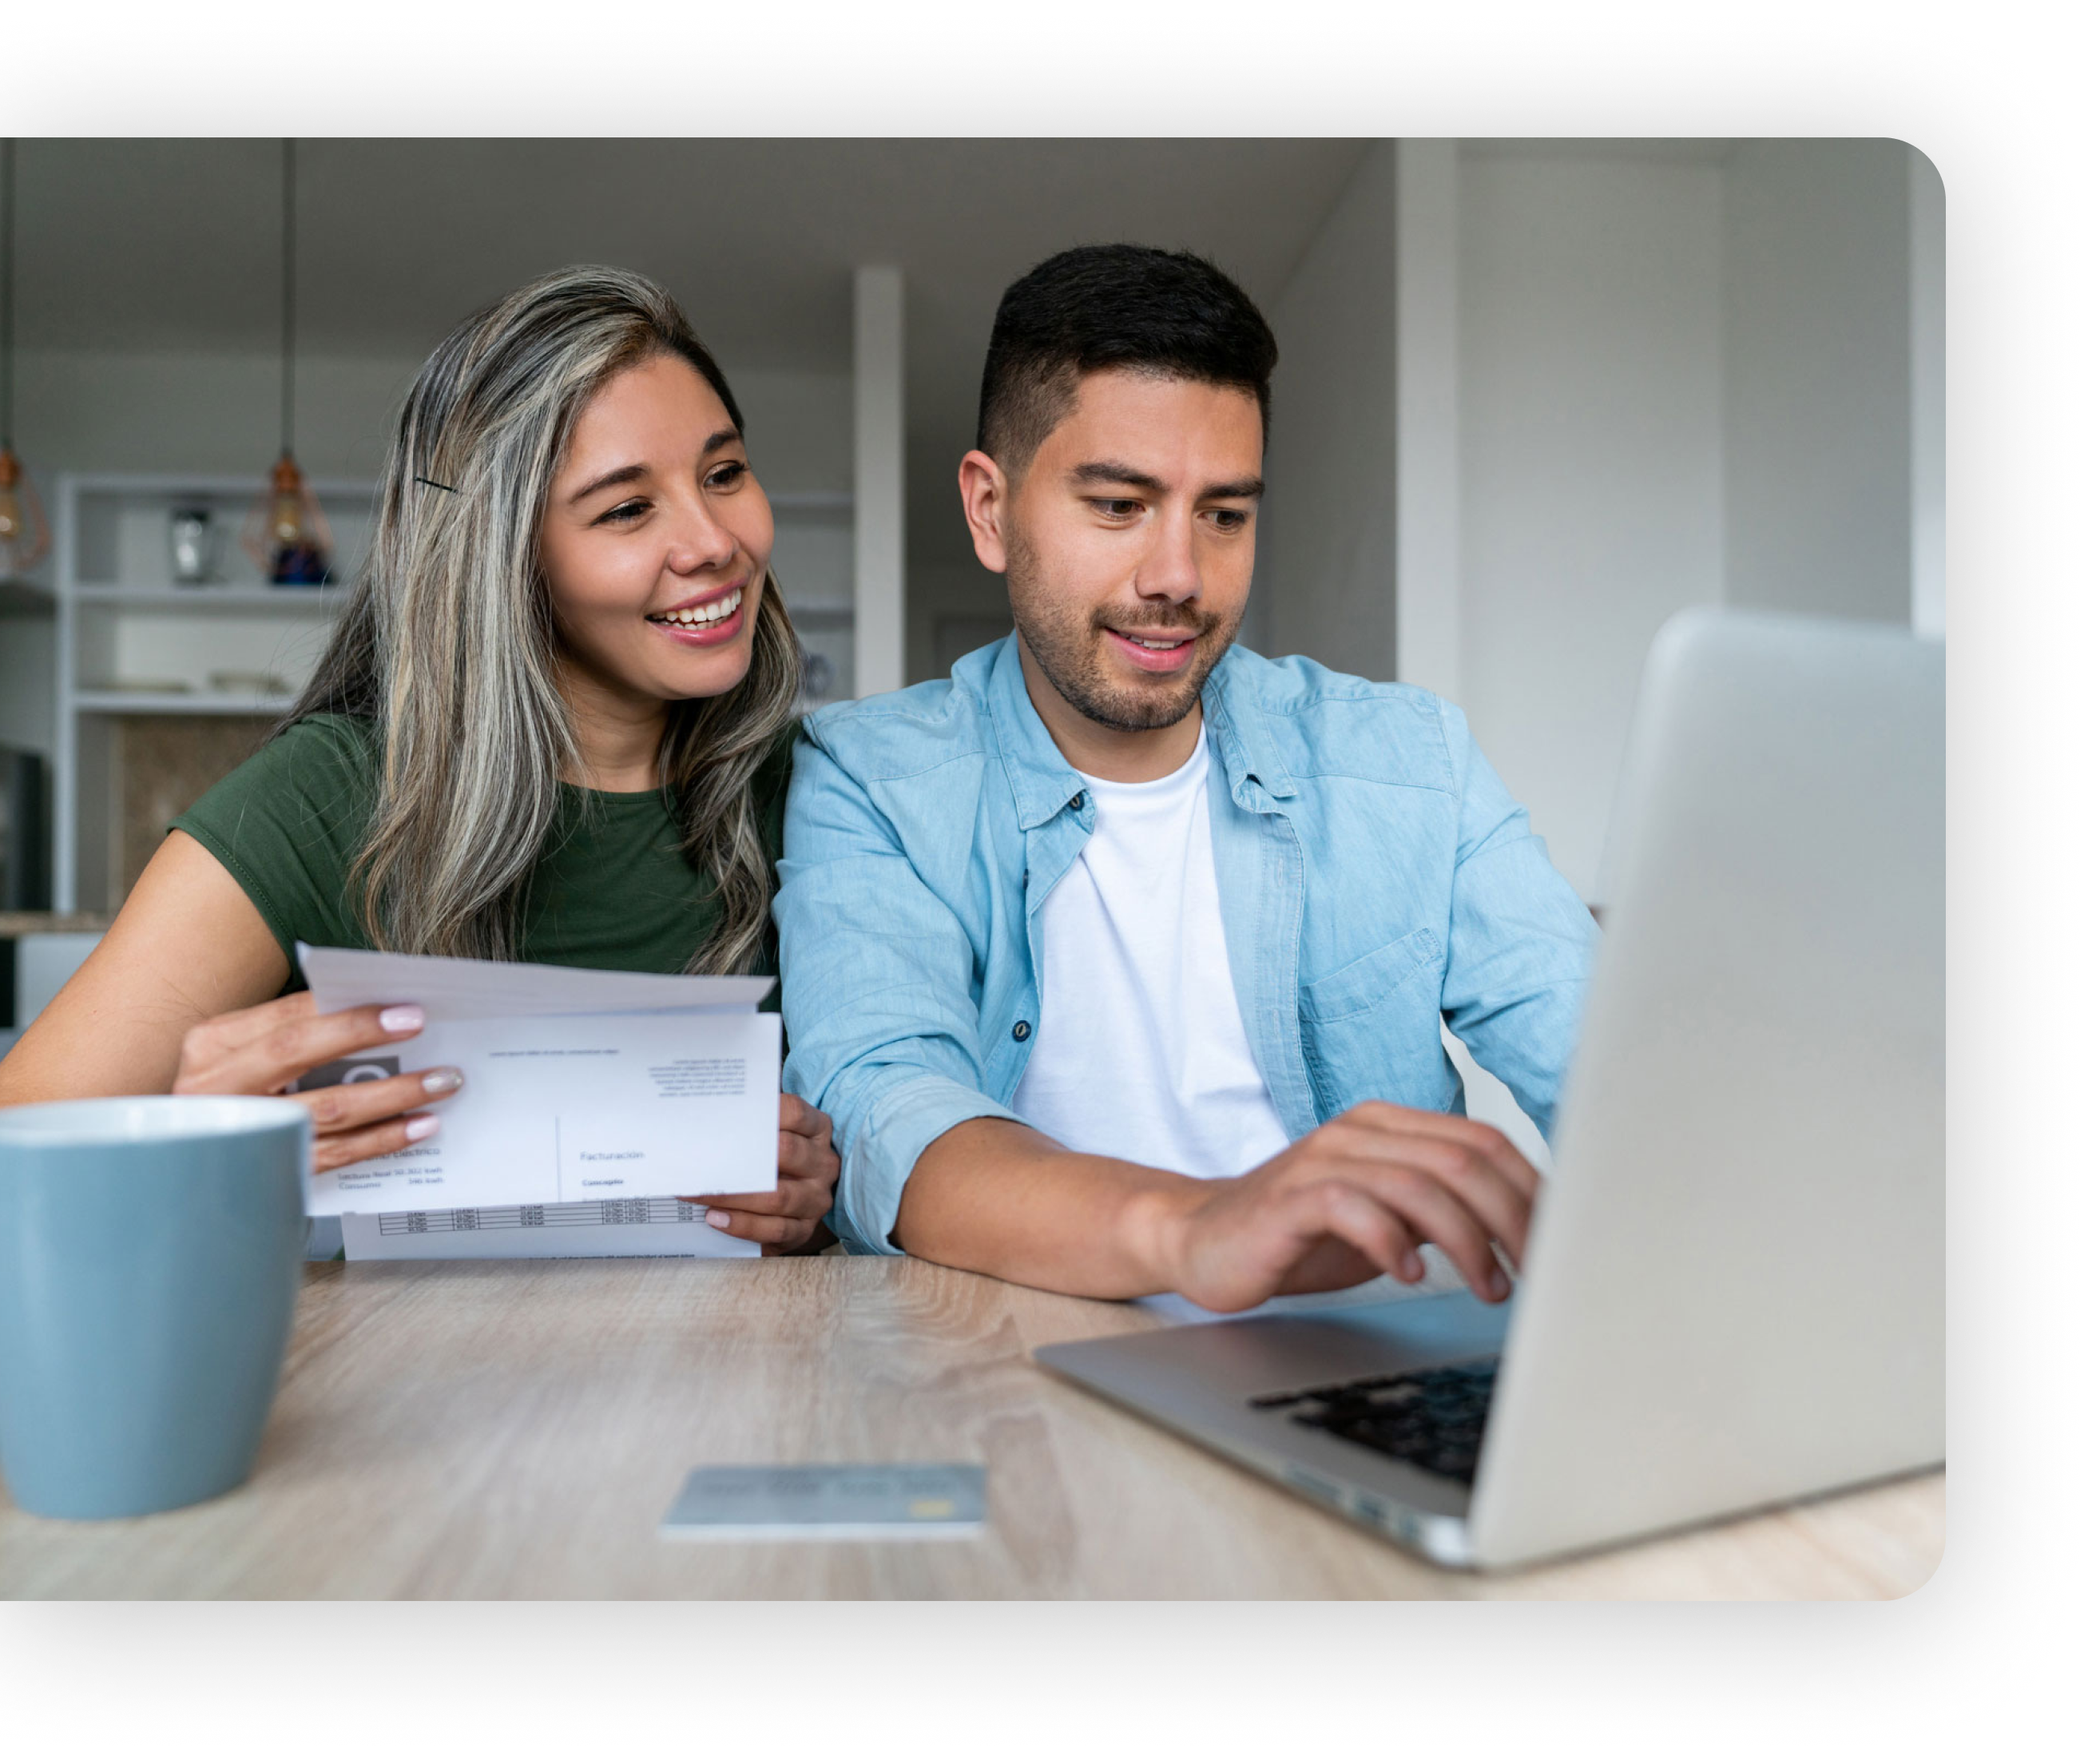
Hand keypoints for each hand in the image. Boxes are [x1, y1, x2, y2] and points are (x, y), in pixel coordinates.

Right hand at [171, 991, 459, 1174]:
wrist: (190, 1165)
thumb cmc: (231, 1097)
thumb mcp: (244, 1056)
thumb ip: (294, 1033)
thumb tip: (377, 1012)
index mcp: (214, 1045)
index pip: (288, 1015)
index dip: (348, 1011)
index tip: (404, 1008)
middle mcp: (218, 1086)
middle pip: (297, 1050)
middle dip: (364, 1036)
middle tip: (420, 1027)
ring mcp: (242, 1132)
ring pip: (326, 1108)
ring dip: (392, 1093)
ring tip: (440, 1082)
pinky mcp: (266, 1172)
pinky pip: (334, 1154)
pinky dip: (382, 1139)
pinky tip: (418, 1127)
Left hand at [679, 1092, 839, 1255]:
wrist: (794, 1204)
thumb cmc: (775, 1160)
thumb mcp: (775, 1136)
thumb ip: (750, 1122)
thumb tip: (705, 1115)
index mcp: (817, 1131)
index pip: (795, 1112)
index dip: (765, 1111)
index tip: (728, 1113)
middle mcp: (822, 1163)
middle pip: (787, 1152)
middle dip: (742, 1155)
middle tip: (702, 1157)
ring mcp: (816, 1199)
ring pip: (778, 1197)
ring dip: (733, 1196)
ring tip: (698, 1194)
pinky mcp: (805, 1229)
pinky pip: (776, 1229)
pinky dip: (744, 1225)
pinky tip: (716, 1218)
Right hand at [1152, 1101, 1539, 1313]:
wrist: (1201, 1238)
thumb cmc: (1299, 1234)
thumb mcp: (1386, 1218)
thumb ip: (1441, 1211)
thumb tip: (1524, 1235)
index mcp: (1389, 1126)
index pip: (1482, 1140)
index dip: (1531, 1189)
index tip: (1561, 1239)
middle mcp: (1360, 1131)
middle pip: (1462, 1160)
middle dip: (1513, 1219)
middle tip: (1536, 1272)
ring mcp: (1324, 1159)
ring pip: (1420, 1184)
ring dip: (1466, 1241)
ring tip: (1488, 1288)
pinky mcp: (1292, 1196)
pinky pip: (1356, 1207)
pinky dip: (1393, 1242)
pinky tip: (1410, 1275)